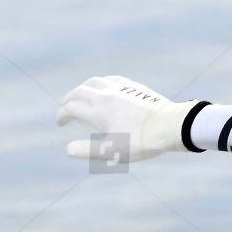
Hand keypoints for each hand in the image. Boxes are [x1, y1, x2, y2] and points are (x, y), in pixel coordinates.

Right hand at [56, 75, 191, 162]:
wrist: (171, 126)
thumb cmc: (141, 142)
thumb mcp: (113, 151)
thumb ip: (89, 150)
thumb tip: (68, 150)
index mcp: (98, 111)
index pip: (71, 109)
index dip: (62, 116)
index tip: (60, 123)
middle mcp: (105, 96)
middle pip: (79, 92)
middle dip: (69, 99)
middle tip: (65, 107)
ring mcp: (121, 89)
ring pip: (94, 82)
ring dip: (83, 88)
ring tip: (82, 95)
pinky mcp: (134, 87)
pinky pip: (111, 79)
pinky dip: (101, 83)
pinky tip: (105, 87)